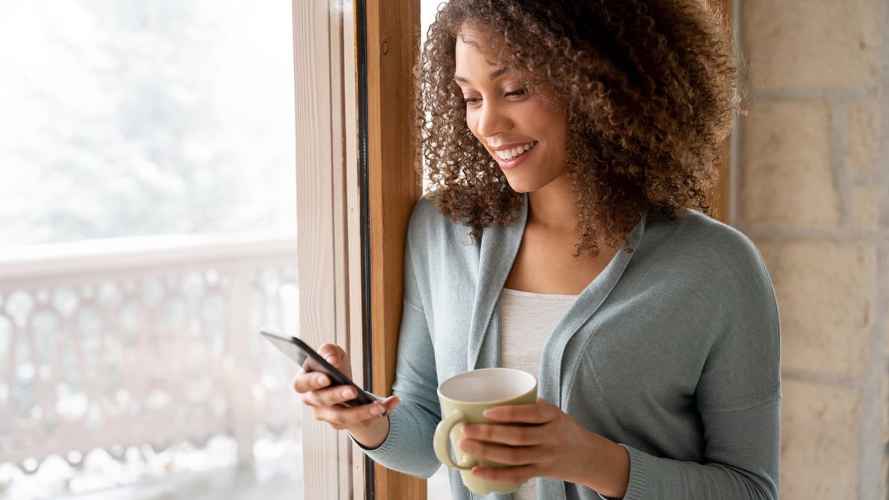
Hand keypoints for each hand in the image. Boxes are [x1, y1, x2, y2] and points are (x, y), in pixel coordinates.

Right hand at [292, 343, 399, 430]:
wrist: (344, 385)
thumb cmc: (333, 365)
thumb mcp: (333, 353)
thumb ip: (329, 351)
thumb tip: (332, 360)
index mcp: (304, 383)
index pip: (301, 384)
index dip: (312, 382)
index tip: (327, 378)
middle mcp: (313, 402)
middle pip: (323, 402)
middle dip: (339, 396)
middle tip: (353, 391)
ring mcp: (327, 415)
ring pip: (343, 418)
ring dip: (362, 412)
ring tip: (379, 406)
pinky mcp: (344, 424)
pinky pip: (361, 421)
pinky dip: (379, 411)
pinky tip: (393, 402)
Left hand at [458, 398, 628, 496]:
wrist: (588, 456)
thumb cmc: (562, 428)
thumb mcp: (553, 412)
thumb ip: (529, 406)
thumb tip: (492, 396)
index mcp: (554, 416)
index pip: (530, 414)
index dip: (507, 414)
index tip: (485, 412)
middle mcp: (551, 437)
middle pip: (517, 437)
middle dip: (488, 434)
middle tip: (465, 429)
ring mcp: (546, 456)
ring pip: (514, 457)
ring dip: (486, 452)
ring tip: (465, 446)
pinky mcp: (541, 471)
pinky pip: (516, 475)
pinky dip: (495, 474)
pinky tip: (477, 470)